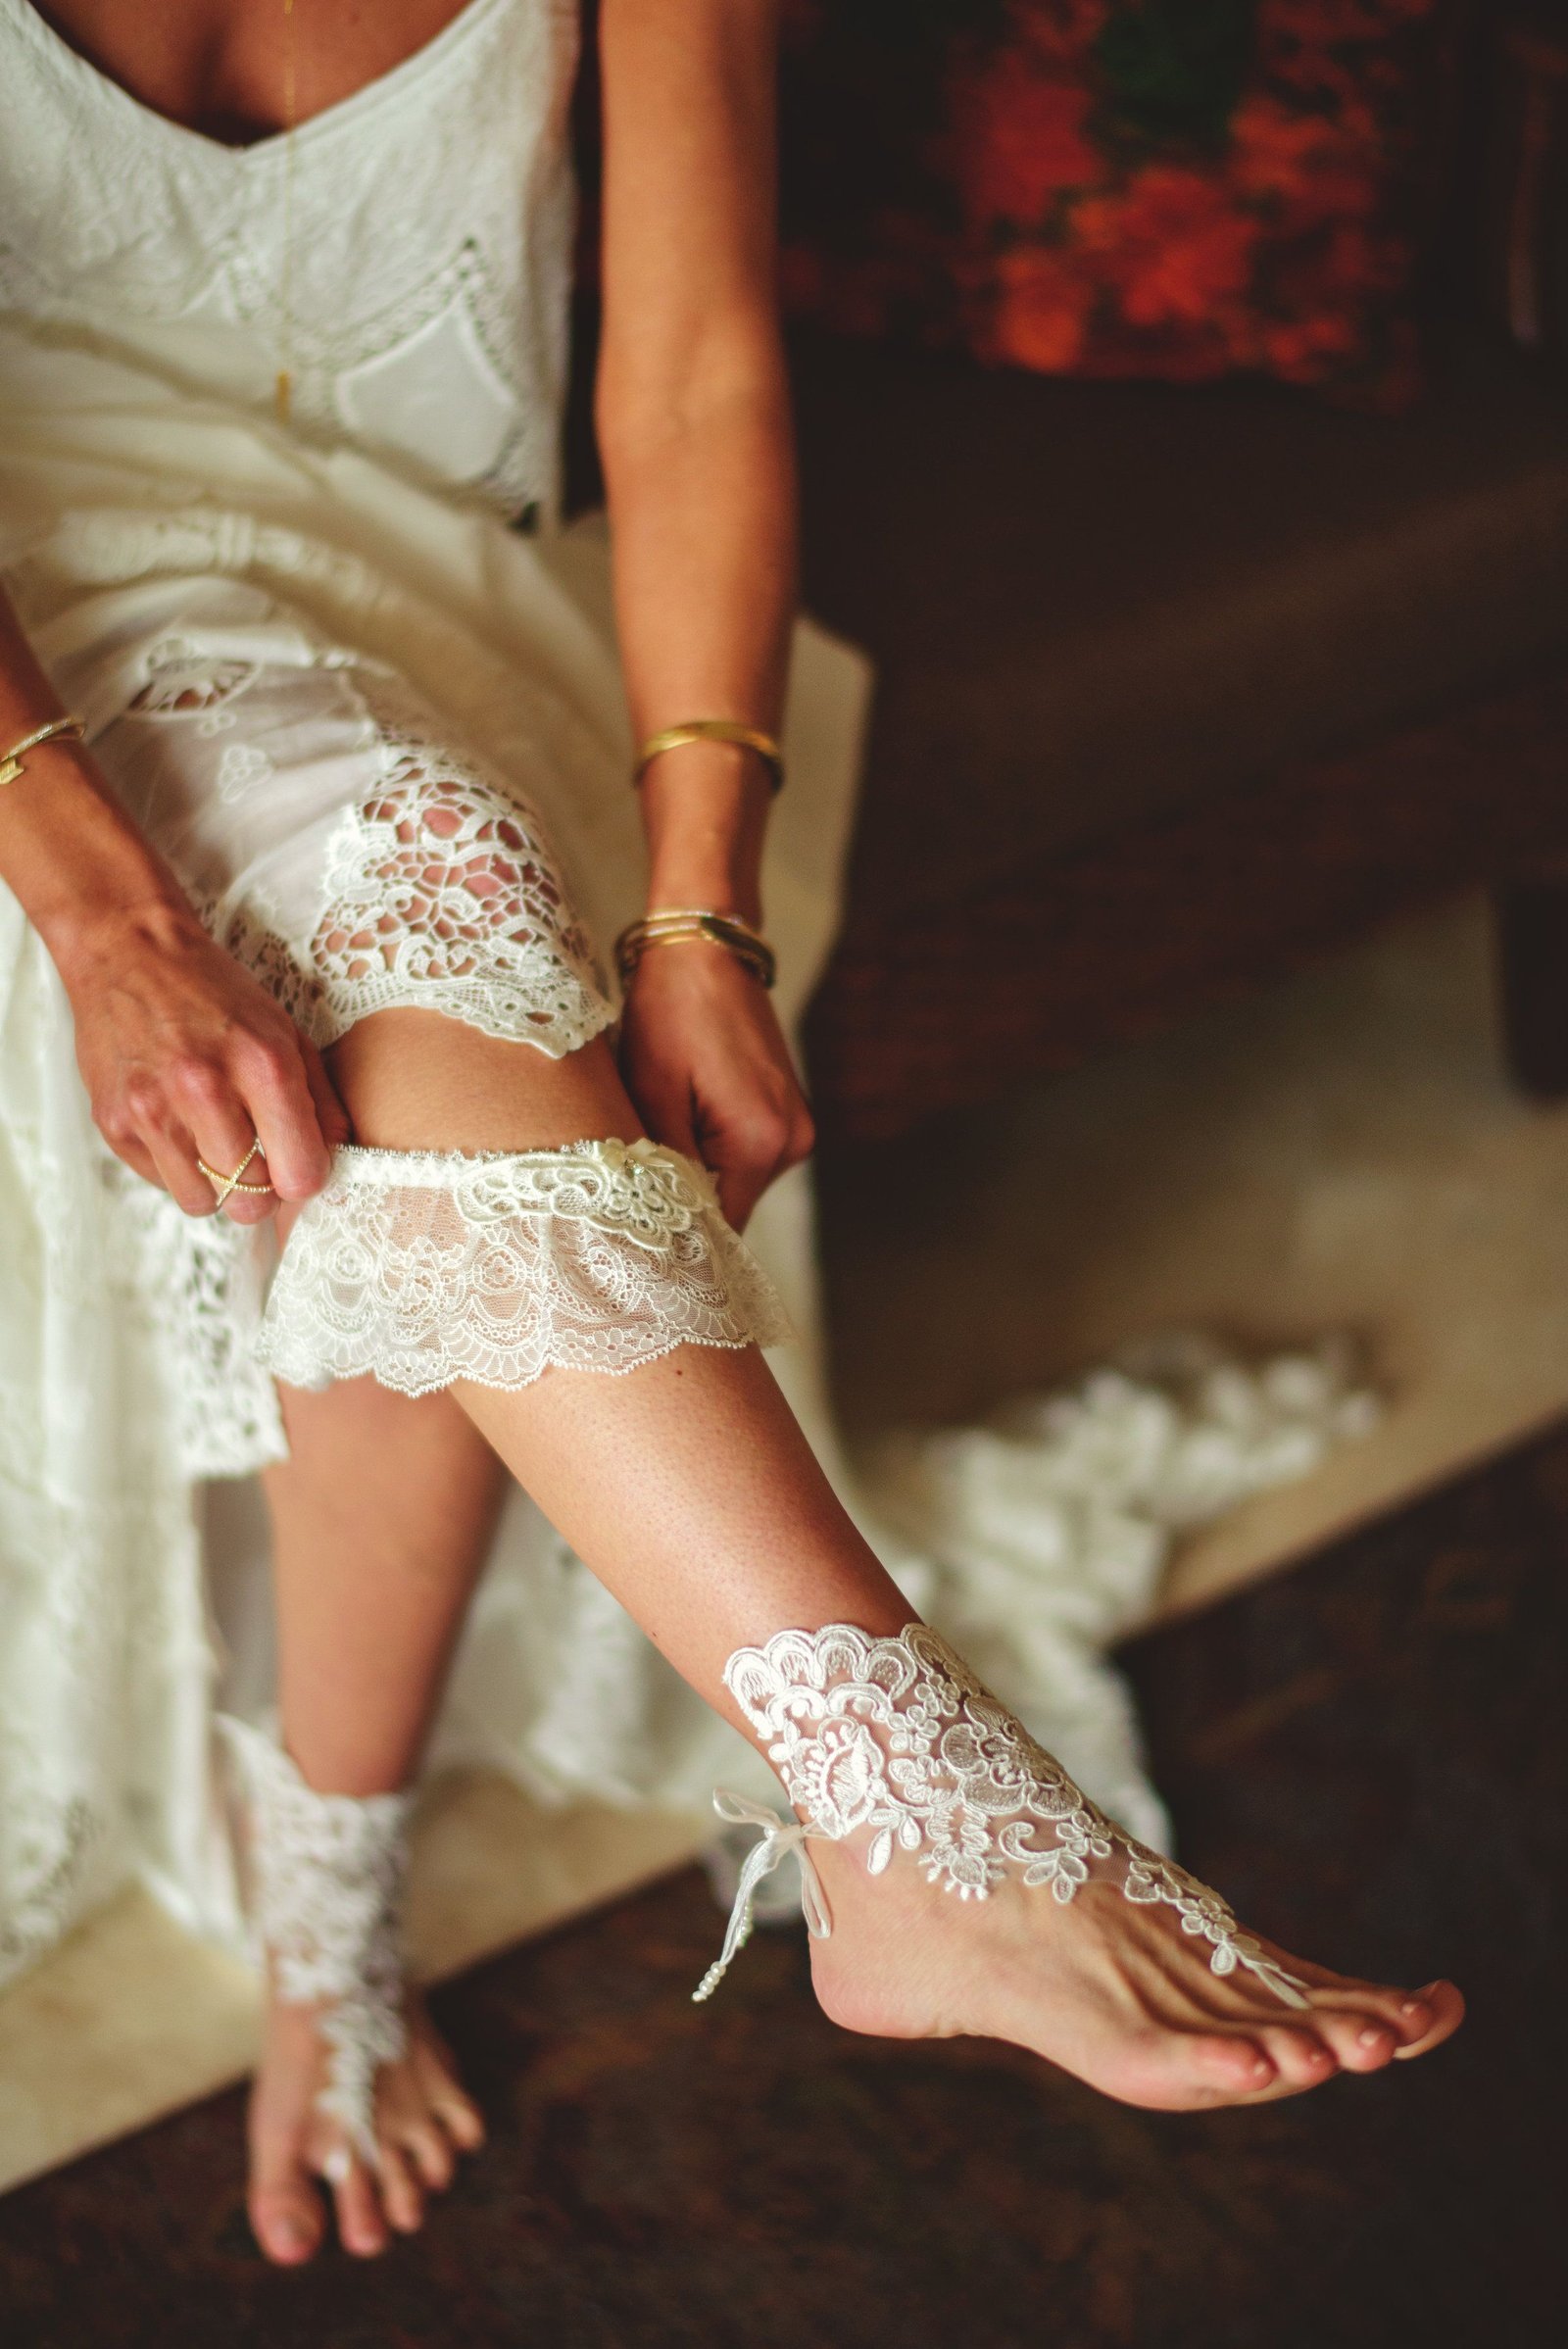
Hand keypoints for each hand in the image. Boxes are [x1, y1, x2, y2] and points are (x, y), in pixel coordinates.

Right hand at [57, 892, 348, 1223]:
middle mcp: (205, 1091)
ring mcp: (153, 1109)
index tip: (298, 1166)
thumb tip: (340, 1159)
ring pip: (202, 1203)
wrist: (129, 951)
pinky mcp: (114, 1122)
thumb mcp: (285, 1032)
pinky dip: (174, 1166)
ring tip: (213, 1141)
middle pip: (250, 1200)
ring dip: (215, 1184)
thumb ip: (320, 1100)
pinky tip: (177, 1124)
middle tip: (256, 1161)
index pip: (299, 1176)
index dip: (304, 1179)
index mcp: (262, 1066)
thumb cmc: (215, 993)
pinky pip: (160, 1182)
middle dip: (260, 1190)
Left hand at [617, 939, 813, 1229]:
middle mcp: (793, 1141)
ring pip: (735, 1179)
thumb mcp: (652, 1092)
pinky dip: (711, 1145)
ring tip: (664, 1124)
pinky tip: (686, 1110)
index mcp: (762, 1140)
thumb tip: (667, 1222)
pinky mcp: (787, 1112)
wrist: (705, 950)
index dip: (679, 1232)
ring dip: (697, 1166)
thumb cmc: (670, 1012)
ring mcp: (796, 1127)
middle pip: (731, 1203)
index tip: (638, 1231)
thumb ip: (666, 1166)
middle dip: (685, 1193)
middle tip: (639, 1167)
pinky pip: (744, 1152)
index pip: (721, 1223)